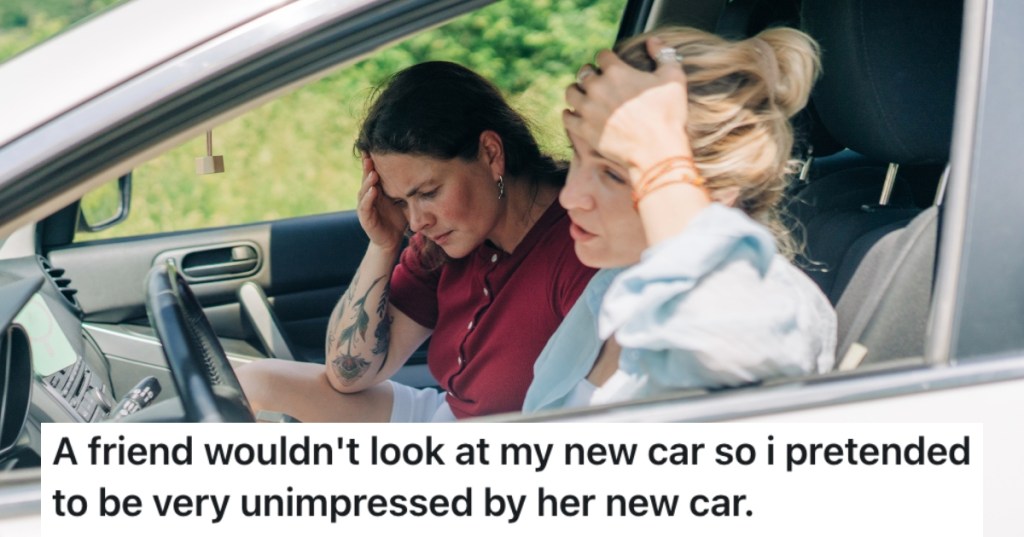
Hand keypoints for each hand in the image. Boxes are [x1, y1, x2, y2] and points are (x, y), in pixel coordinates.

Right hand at [356, 153, 407, 250]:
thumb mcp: (406, 201)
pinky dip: (368, 197)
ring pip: (364, 190)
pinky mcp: (366, 218)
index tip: (378, 146)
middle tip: (370, 153)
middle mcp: (369, 195)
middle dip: (368, 165)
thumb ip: (410, 189)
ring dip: (368, 180)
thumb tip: (426, 173)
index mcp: (378, 189)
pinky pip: (365, 206)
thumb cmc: (398, 219)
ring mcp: (365, 206)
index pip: (375, 171)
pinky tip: (373, 190)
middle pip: (367, 177)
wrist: (392, 241)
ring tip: (373, 172)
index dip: (375, 160)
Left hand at [563, 38, 692, 184]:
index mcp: (616, 71)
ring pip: (571, 92)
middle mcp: (597, 87)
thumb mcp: (674, 78)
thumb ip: (663, 55)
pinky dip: (569, 114)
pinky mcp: (584, 130)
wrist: (657, 151)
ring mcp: (588, 109)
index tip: (609, 65)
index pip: (602, 55)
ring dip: (576, 91)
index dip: (607, 59)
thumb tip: (653, 41)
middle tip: (596, 81)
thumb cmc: (668, 115)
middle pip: (584, 72)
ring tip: (583, 95)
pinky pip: (567, 117)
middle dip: (590, 74)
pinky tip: (574, 114)